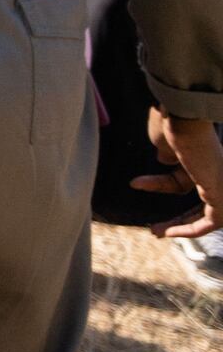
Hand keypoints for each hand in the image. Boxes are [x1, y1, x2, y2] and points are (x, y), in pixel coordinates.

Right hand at [142, 110, 222, 239]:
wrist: (188, 120)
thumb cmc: (174, 125)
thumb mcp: (166, 142)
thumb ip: (167, 155)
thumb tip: (166, 160)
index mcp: (206, 156)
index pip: (185, 178)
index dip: (160, 184)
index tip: (138, 184)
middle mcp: (218, 171)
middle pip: (200, 200)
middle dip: (179, 215)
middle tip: (156, 225)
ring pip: (206, 214)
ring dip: (181, 225)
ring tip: (156, 231)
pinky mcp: (222, 195)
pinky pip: (210, 221)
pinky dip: (191, 229)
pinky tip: (170, 232)